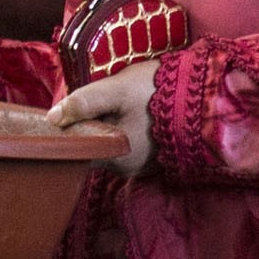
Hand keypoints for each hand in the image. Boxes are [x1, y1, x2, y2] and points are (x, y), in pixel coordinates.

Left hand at [50, 58, 159, 175]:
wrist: (206, 92)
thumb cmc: (160, 90)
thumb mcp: (117, 90)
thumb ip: (84, 103)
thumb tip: (52, 118)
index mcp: (115, 157)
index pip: (75, 151)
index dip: (66, 131)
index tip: (63, 114)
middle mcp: (127, 168)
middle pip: (91, 148)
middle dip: (88, 126)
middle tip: (97, 101)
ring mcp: (142, 164)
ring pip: (108, 145)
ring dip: (105, 127)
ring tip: (117, 104)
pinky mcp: (152, 156)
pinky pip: (126, 144)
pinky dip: (122, 129)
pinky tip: (130, 112)